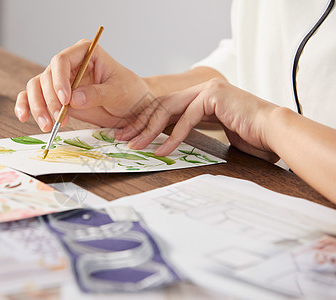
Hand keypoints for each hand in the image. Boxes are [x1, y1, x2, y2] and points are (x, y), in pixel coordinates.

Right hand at [15, 39, 151, 131]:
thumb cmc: (129, 92)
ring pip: (37, 87)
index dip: (59, 80)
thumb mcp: (118, 92)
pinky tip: (24, 117)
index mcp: (85, 53)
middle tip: (58, 119)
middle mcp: (69, 64)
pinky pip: (34, 97)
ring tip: (47, 126)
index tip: (66, 100)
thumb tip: (74, 100)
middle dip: (49, 99)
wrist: (132, 106)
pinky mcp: (56, 96)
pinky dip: (27, 106)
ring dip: (38, 106)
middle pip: (46, 76)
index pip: (62, 60)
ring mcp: (61, 80)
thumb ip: (97, 94)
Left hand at [115, 78, 279, 161]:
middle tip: (122, 138)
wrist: (275, 133)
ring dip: (149, 130)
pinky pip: (186, 118)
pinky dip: (172, 137)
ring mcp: (207, 90)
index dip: (145, 122)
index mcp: (199, 98)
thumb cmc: (249, 137)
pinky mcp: (213, 96)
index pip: (165, 108)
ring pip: (168, 110)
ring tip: (136, 146)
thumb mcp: (213, 133)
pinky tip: (161, 151)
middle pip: (161, 106)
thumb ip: (192, 132)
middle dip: (139, 124)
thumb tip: (168, 143)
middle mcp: (201, 90)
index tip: (130, 135)